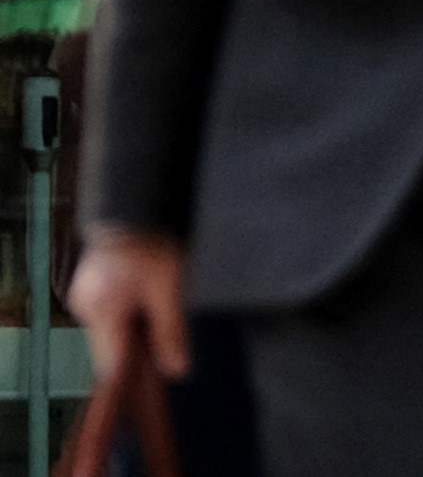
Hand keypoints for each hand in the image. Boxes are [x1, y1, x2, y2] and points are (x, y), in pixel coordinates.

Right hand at [67, 232, 186, 384]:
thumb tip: (177, 371)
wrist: (133, 204)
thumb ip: (170, 331)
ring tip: (161, 304)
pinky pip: (111, 310)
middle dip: (140, 344)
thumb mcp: (170, 289)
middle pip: (113, 346)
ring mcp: (86, 295)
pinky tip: (148, 295)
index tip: (155, 378)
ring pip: (113, 327)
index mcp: (101, 315)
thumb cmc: (151, 244)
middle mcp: (86, 309)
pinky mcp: (92, 284)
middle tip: (168, 331)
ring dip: (136, 325)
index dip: (133, 376)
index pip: (111, 365)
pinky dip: (130, 310)